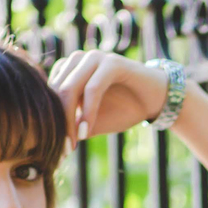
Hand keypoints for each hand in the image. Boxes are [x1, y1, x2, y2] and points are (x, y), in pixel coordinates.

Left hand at [48, 50, 171, 141]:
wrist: (157, 100)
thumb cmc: (125, 109)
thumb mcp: (94, 121)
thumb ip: (74, 127)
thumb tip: (54, 144)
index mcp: (69, 69)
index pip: (50, 94)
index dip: (51, 121)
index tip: (59, 148)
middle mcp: (78, 59)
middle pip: (57, 92)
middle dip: (59, 123)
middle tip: (64, 150)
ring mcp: (94, 58)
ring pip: (71, 89)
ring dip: (70, 119)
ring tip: (75, 142)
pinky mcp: (112, 63)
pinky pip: (93, 88)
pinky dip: (88, 111)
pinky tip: (88, 131)